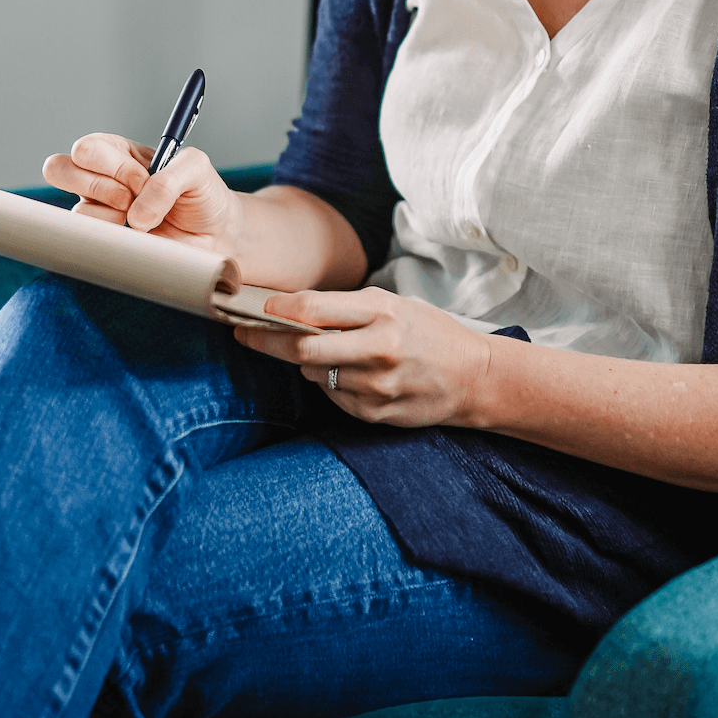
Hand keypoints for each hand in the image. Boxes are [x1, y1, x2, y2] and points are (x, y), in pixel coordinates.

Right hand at [42, 137, 242, 257]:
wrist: (216, 234)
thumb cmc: (204, 194)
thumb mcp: (196, 168)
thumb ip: (168, 179)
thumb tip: (135, 215)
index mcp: (118, 153)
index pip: (87, 148)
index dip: (114, 166)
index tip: (145, 180)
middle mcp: (102, 180)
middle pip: (58, 168)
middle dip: (97, 186)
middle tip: (130, 199)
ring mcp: (100, 212)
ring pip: (76, 211)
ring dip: (112, 217)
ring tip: (144, 222)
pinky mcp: (106, 242)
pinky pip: (89, 241)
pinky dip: (115, 240)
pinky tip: (139, 238)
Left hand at [233, 286, 493, 428]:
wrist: (472, 376)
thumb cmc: (428, 332)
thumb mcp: (393, 304)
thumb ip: (344, 306)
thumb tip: (288, 309)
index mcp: (382, 313)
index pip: (310, 310)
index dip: (274, 310)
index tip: (252, 309)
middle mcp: (378, 350)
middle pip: (301, 348)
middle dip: (267, 341)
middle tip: (245, 333)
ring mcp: (375, 387)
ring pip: (313, 373)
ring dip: (305, 361)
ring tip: (317, 350)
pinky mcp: (374, 413)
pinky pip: (332, 396)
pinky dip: (330, 382)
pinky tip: (348, 373)